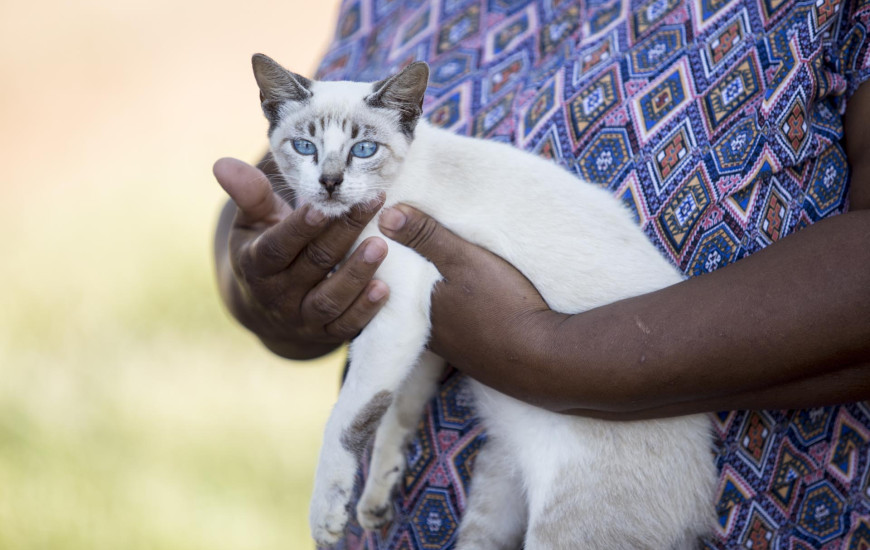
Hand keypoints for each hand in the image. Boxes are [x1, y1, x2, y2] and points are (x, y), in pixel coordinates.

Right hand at [213, 157, 389, 358]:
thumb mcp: (252, 223)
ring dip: (357, 274)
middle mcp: (277, 295)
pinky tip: (384, 288)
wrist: (266, 311)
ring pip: (330, 299)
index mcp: (256, 264)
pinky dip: (365, 310)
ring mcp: (302, 318)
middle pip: (314, 264)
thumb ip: (250, 194)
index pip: (277, 247)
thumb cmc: (263, 248)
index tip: (323, 205)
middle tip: (372, 203)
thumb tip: (223, 163)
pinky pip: (346, 326)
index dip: (299, 228)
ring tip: (381, 246)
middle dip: (344, 233)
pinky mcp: (325, 334)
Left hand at [378, 205, 564, 404]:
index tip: (394, 235)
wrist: (542, 358)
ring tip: (441, 271)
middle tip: (416, 248)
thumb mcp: (462, 260)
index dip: (392, 256)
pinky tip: (468, 303)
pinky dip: (456, 313)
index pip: (391, 278)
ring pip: (432, 314)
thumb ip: (426, 237)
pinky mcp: (474, 356)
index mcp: (414, 309)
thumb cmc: (500, 305)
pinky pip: (455, 329)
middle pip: (410, 297)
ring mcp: (451, 349)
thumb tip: (385, 216)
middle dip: (411, 276)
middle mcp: (426, 335)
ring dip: (434, 296)